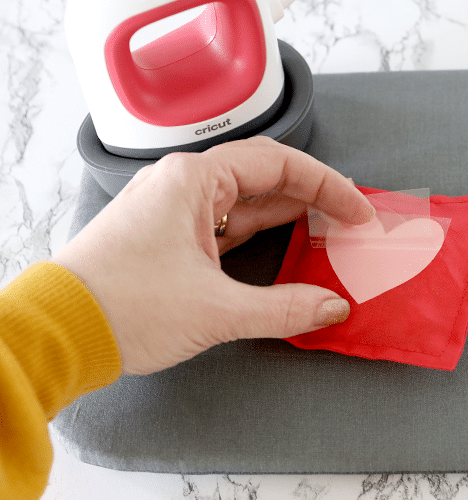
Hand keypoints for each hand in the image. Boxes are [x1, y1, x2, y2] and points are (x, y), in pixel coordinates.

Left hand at [52, 137, 374, 374]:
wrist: (58, 332)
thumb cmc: (125, 306)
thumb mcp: (214, 309)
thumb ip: (283, 308)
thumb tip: (333, 307)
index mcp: (194, 179)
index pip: (278, 164)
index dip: (328, 186)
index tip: (359, 213)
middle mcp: (184, 184)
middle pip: (264, 177)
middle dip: (313, 197)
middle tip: (352, 221)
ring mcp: (175, 209)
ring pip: (246, 201)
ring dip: (288, 215)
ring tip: (329, 231)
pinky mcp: (169, 235)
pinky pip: (226, 223)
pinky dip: (261, 234)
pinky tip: (285, 245)